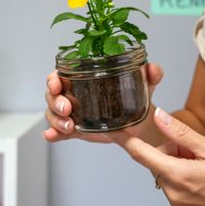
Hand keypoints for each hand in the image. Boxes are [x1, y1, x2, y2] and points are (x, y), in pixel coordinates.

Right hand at [43, 63, 164, 142]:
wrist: (140, 122)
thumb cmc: (136, 97)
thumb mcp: (144, 84)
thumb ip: (151, 74)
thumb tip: (152, 69)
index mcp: (83, 77)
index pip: (60, 74)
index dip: (53, 79)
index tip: (57, 84)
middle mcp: (73, 94)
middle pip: (52, 95)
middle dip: (55, 102)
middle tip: (67, 109)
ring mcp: (73, 114)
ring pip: (53, 114)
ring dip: (56, 120)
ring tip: (69, 126)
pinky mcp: (76, 130)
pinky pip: (59, 132)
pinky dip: (53, 134)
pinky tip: (52, 136)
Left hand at [111, 107, 204, 205]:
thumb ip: (180, 133)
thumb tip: (158, 116)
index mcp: (178, 175)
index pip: (141, 155)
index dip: (127, 141)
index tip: (115, 131)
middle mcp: (172, 193)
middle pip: (157, 162)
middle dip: (171, 152)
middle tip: (196, 153)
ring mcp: (176, 205)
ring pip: (164, 174)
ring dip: (177, 166)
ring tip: (203, 169)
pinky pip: (172, 187)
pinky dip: (181, 179)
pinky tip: (202, 181)